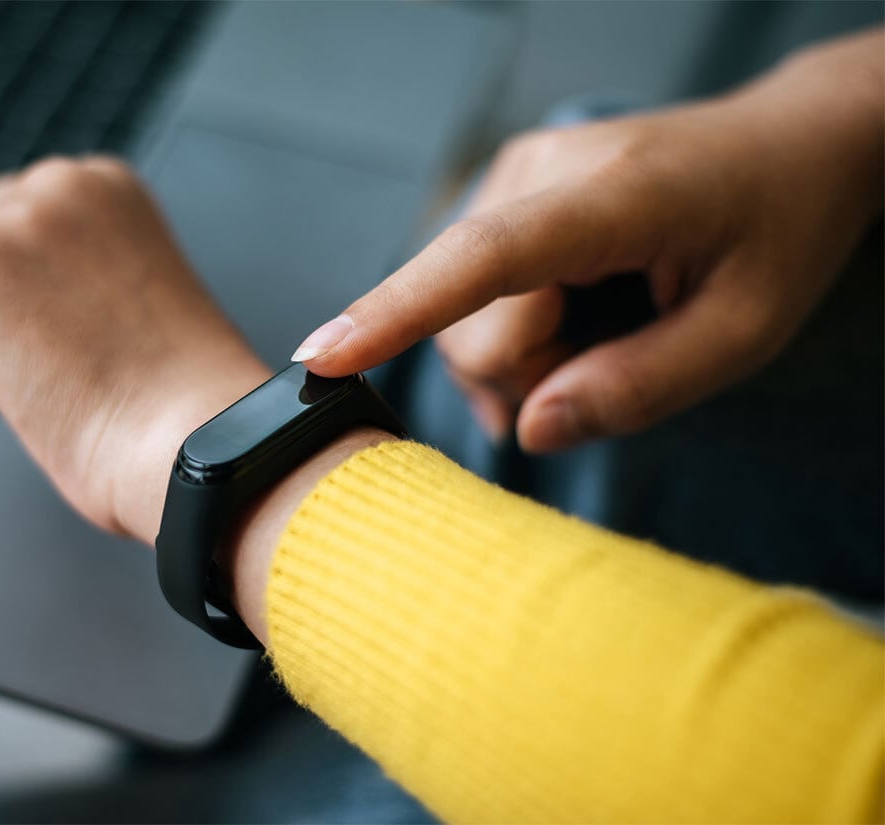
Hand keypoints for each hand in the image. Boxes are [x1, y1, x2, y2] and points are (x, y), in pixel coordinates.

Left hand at [0, 156, 268, 541]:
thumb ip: (61, 269)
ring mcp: (7, 224)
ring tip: (44, 379)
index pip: (7, 228)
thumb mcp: (123, 295)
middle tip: (63, 366)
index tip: (88, 344)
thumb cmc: (178, 409)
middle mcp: (55, 182)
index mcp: (101, 182)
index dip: (30, 304)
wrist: (199, 448)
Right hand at [292, 29, 884, 452]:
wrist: (791, 143)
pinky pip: (468, 294)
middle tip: (620, 362)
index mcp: (612, 196)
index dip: (398, 314)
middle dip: (534, 373)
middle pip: (473, 325)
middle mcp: (539, 170)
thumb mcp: (748, 329)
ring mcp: (511, 174)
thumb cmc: (779, 230)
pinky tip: (572, 317)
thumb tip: (530, 431)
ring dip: (527, 354)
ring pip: (462, 319)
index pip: (483, 260)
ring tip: (607, 331)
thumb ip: (641, 386)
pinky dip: (515, 328)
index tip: (322, 358)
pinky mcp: (499, 191)